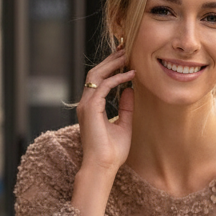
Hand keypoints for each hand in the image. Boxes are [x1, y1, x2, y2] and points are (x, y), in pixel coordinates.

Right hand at [76, 47, 135, 176]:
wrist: (102, 167)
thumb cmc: (112, 152)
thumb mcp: (124, 125)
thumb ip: (126, 108)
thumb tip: (130, 90)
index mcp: (91, 106)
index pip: (99, 80)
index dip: (111, 67)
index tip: (125, 58)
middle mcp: (86, 103)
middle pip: (96, 72)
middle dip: (111, 59)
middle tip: (126, 48)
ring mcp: (86, 105)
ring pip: (97, 75)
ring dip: (112, 64)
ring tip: (127, 55)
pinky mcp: (90, 109)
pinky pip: (103, 86)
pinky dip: (117, 79)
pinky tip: (130, 75)